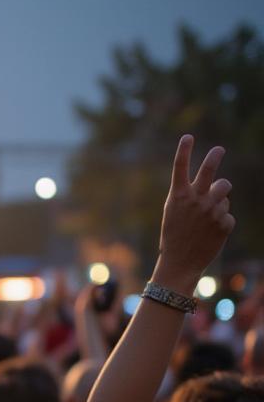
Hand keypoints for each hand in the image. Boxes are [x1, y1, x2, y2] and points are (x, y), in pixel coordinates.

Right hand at [155, 135, 233, 292]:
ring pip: (225, 189)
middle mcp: (196, 200)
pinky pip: (227, 212)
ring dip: (221, 194)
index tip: (187, 137)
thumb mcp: (175, 213)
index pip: (180, 168)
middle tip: (219, 150)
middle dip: (215, 157)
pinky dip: (221, 220)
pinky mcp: (225, 222)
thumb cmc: (174, 237)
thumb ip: (191, 196)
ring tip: (210, 209)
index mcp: (178, 197)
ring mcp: (212, 210)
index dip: (183, 151)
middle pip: (210, 170)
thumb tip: (219, 184)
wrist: (181, 263)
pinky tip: (210, 232)